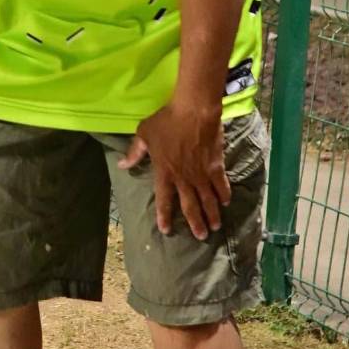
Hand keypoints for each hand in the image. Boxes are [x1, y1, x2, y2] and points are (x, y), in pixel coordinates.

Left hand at [120, 98, 229, 241]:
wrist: (193, 111)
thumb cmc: (166, 121)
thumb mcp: (144, 134)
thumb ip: (134, 152)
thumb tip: (122, 165)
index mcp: (164, 173)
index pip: (163, 200)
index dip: (164, 216)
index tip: (166, 230)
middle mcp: (183, 179)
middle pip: (190, 206)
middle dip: (195, 223)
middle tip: (201, 236)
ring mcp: (201, 174)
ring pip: (208, 200)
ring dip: (212, 215)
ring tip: (215, 226)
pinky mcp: (216, 166)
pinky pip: (221, 185)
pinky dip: (224, 195)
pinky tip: (226, 203)